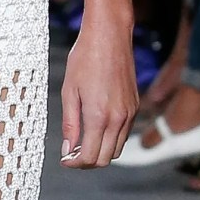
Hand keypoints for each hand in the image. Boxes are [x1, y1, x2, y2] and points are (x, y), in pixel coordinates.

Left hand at [60, 21, 137, 167]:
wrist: (109, 36)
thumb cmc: (84, 59)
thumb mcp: (69, 91)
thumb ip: (70, 124)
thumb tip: (68, 149)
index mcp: (98, 115)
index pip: (90, 157)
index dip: (75, 163)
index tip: (64, 160)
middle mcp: (118, 118)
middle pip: (105, 159)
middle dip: (87, 162)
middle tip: (71, 155)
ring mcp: (129, 113)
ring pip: (116, 149)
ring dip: (100, 152)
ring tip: (82, 143)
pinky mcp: (134, 106)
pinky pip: (124, 133)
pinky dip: (110, 139)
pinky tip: (96, 129)